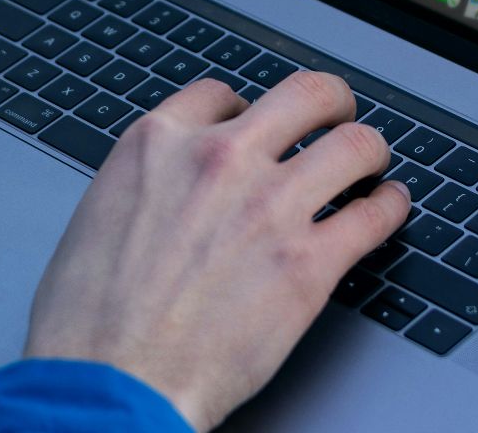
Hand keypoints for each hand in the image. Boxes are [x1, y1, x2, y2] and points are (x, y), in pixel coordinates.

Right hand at [24, 71, 409, 430]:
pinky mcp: (308, 263)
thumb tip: (171, 192)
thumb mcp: (99, 216)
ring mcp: (269, 207)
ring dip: (368, 151)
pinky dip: (389, 206)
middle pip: (304, 95)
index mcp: (158, 145)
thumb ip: (148, 187)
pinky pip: (374, 214)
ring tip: (371, 163)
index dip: (246, 110)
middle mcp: (219, 160)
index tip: (257, 126)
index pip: (222, 96)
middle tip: (338, 116)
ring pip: (353, 145)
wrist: (109, 382)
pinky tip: (388, 208)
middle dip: (329, 103)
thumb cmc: (88, 322)